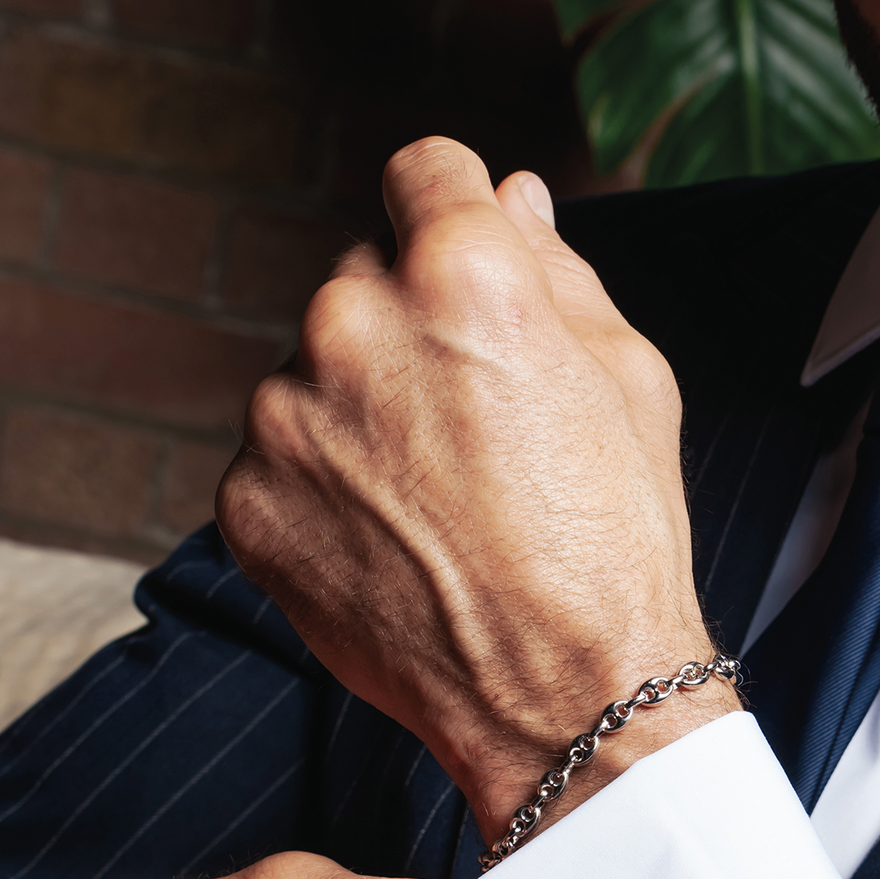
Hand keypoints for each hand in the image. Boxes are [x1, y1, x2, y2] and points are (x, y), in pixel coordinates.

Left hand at [217, 137, 739, 843]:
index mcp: (461, 276)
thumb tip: (512, 197)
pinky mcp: (247, 502)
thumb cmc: (617, 547)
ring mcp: (285, 419)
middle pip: (362, 279)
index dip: (454, 215)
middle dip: (410, 332)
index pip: (424, 173)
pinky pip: (278, 461)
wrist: (564, 704)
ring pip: (314, 375)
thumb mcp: (632, 383)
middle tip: (471, 428)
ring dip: (360, 414)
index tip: (462, 261)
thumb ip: (561, 270)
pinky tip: (393, 543)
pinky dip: (322, 489)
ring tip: (435, 504)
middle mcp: (352, 326)